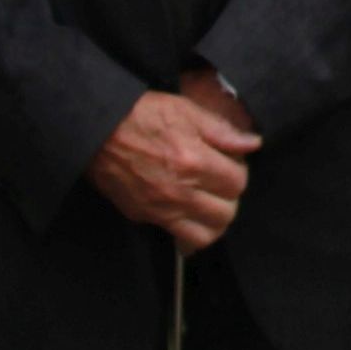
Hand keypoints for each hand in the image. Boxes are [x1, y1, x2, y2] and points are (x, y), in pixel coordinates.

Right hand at [91, 86, 261, 247]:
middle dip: (229, 197)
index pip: (238, 182)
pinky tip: (191, 219)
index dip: (238, 171)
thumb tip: (253, 143)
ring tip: (210, 204)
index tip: (229, 163)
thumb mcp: (185, 110)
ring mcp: (162, 208)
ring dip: (215, 220)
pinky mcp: (146, 216)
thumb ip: (222, 131)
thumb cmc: (140, 115)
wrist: (96, 130)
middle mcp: (181, 191)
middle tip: (220, 183)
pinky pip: (180, 239)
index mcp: (195, 162)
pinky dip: (192, 235)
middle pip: (227, 212)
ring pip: (207, 234)